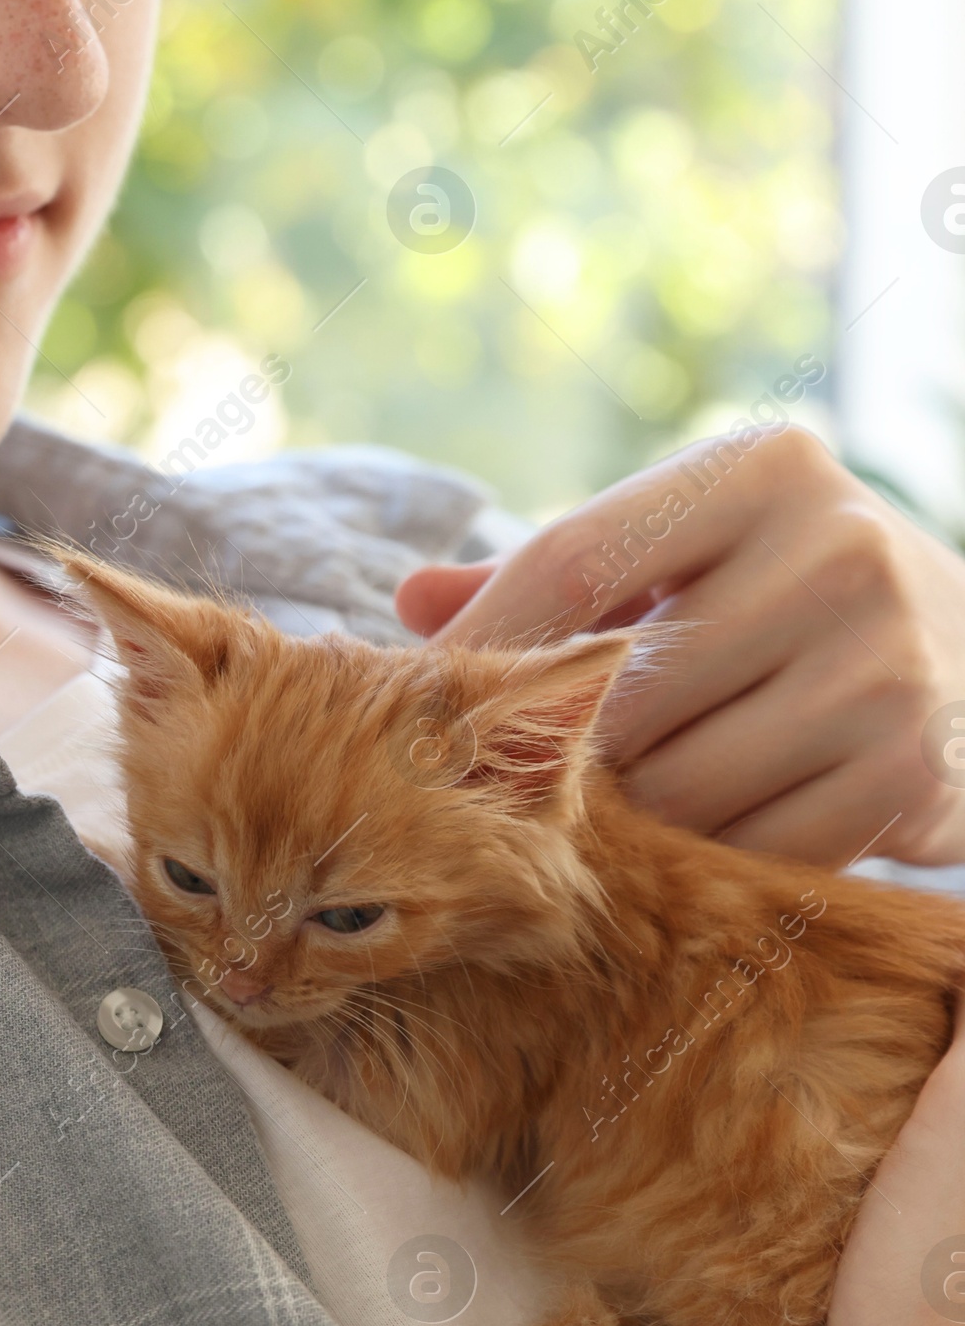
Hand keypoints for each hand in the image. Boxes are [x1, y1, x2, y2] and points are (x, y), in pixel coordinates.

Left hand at [395, 425, 964, 866]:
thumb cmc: (782, 588)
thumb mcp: (687, 548)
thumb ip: (555, 574)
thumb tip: (413, 604)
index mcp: (761, 470)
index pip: (573, 562)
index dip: (485, 639)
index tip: (422, 695)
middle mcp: (836, 554)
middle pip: (619, 691)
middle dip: (557, 744)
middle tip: (522, 772)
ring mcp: (885, 668)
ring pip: (677, 785)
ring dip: (634, 809)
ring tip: (628, 795)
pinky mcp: (913, 775)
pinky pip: (753, 850)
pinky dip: (713, 854)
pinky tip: (715, 826)